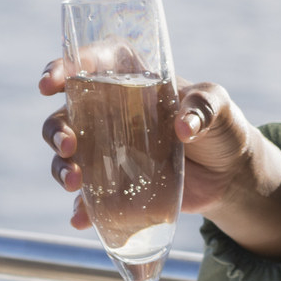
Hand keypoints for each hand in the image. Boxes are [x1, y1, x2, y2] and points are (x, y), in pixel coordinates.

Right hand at [38, 61, 261, 230]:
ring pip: (67, 154)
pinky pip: (87, 196)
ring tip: (74, 182)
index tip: (51, 82)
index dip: (67, 65)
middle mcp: (112, 113)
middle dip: (56, 128)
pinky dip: (80, 207)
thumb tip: (183, 127)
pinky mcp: (115, 184)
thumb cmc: (222, 128)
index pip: (94, 63)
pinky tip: (82, 217)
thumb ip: (205, 106)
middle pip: (66, 113)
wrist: (230, 175)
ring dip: (60, 166)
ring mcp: (109, 150)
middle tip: (69, 144)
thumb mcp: (220, 107)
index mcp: (135, 82)